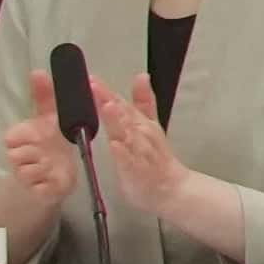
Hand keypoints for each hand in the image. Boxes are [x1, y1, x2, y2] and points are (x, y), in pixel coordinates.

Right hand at [0, 72, 77, 213]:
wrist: (48, 178)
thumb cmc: (49, 143)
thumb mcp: (49, 117)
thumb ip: (45, 96)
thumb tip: (38, 71)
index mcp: (17, 138)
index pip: (10, 137)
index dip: (26, 135)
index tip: (40, 132)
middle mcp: (17, 157)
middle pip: (18, 154)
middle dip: (38, 150)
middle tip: (50, 148)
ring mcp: (26, 177)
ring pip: (31, 171)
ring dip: (47, 166)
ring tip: (55, 162)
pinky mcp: (39, 194)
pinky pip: (42, 189)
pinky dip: (51, 182)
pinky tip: (57, 177)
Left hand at [91, 79, 222, 250]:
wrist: (172, 188)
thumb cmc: (157, 157)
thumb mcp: (151, 124)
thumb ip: (144, 101)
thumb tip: (142, 75)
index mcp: (139, 122)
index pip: (121, 103)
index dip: (106, 91)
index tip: (91, 78)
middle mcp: (140, 133)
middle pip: (122, 114)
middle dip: (108, 100)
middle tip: (94, 86)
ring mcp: (139, 151)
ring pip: (127, 134)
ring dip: (117, 120)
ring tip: (107, 107)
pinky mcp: (137, 170)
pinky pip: (129, 160)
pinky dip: (123, 152)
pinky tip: (115, 144)